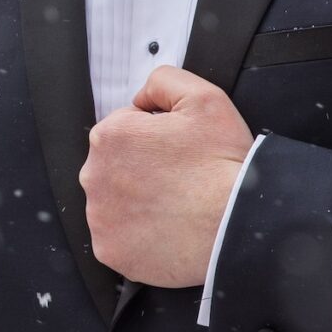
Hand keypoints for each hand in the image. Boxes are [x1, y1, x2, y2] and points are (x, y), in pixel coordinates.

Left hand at [81, 65, 252, 288]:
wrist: (237, 224)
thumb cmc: (221, 165)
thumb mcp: (203, 97)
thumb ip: (163, 80)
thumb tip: (143, 96)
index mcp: (111, 136)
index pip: (126, 129)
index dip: (157, 137)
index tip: (178, 151)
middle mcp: (94, 176)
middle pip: (116, 166)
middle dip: (143, 169)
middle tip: (180, 179)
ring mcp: (100, 217)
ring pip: (115, 202)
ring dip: (138, 201)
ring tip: (175, 205)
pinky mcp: (110, 250)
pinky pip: (119, 237)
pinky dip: (138, 235)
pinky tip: (166, 228)